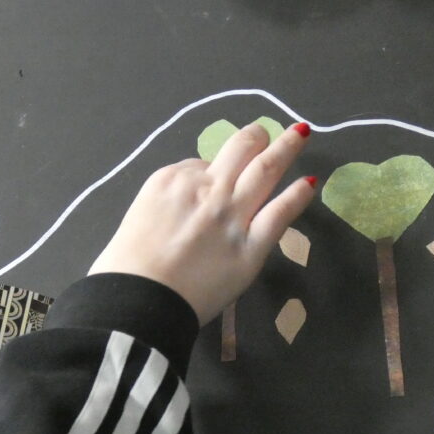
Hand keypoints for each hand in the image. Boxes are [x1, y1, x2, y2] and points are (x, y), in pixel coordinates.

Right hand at [89, 122, 316, 324]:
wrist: (139, 300)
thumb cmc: (123, 269)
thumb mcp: (133, 220)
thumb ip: (161, 207)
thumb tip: (175, 211)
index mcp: (171, 181)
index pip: (199, 165)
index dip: (209, 171)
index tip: (213, 180)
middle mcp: (205, 189)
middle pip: (238, 150)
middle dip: (253, 138)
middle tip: (263, 134)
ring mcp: (232, 215)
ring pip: (265, 170)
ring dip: (284, 148)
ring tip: (299, 135)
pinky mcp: (252, 246)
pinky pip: (281, 212)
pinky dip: (298, 195)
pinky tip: (310, 183)